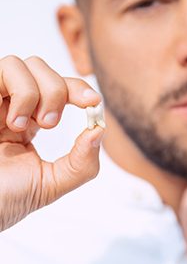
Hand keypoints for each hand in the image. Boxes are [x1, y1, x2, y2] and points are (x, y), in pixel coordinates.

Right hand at [0, 55, 103, 231]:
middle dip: (59, 92)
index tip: (93, 102)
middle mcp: (13, 106)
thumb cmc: (5, 199)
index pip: (60, 90)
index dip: (80, 89)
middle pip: (45, 70)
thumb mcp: (51, 184)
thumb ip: (81, 162)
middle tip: (51, 124)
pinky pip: (4, 68)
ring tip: (26, 125)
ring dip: (37, 92)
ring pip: (25, 64)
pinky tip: (13, 122)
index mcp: (31, 122)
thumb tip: (99, 130)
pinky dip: (21, 92)